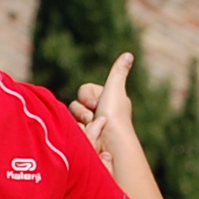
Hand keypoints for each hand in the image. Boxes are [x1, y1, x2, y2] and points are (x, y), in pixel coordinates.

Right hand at [70, 54, 134, 169]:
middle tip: (92, 117)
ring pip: (71, 118)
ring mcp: (90, 127)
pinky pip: (70, 130)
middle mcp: (98, 113)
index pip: (84, 91)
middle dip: (81, 110)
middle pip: (75, 104)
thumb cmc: (114, 115)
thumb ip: (118, 72)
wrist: (111, 143)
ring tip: (91, 129)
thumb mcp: (115, 88)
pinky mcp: (83, 139)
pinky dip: (78, 132)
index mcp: (107, 100)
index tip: (97, 103)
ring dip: (80, 122)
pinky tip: (86, 137)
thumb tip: (128, 54)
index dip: (87, 96)